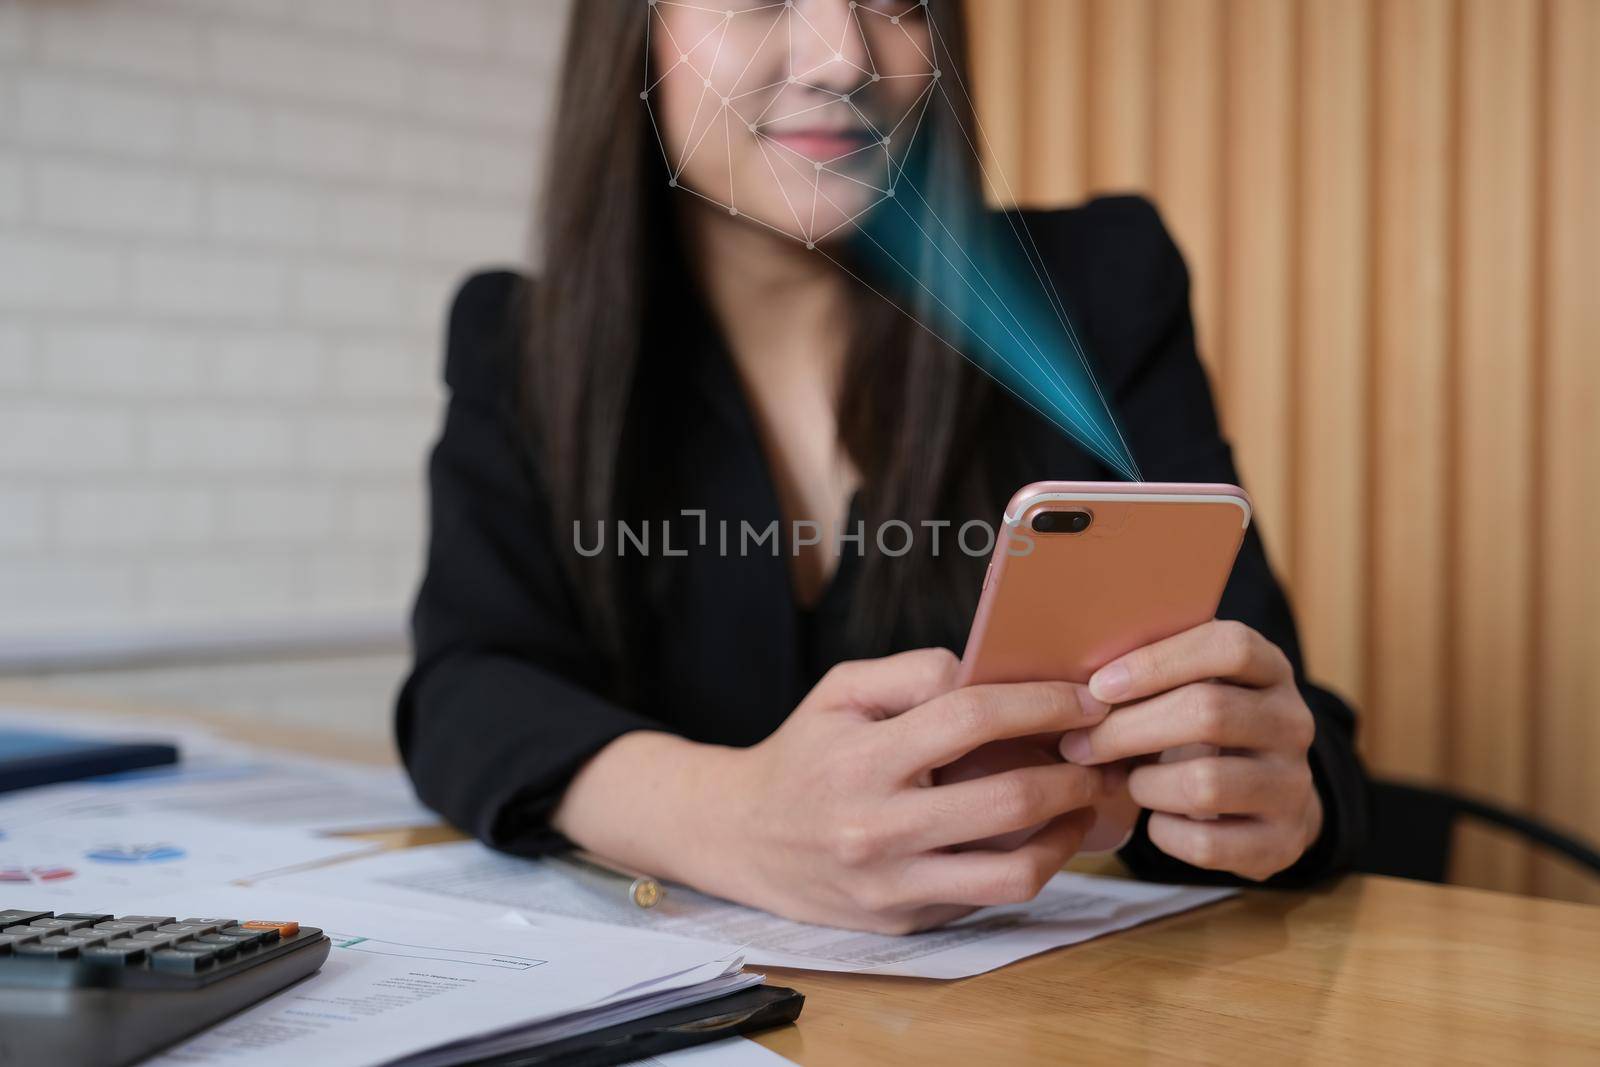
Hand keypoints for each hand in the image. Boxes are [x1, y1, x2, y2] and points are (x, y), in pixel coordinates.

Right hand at [715, 648, 1114, 932]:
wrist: (742, 837)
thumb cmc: (805, 752)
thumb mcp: (841, 690)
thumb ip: (915, 672)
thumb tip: (993, 673)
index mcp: (861, 758)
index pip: (970, 719)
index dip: (1041, 703)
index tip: (1086, 699)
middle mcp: (877, 829)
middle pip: (1008, 801)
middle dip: (1074, 773)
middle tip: (1100, 753)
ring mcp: (893, 886)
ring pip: (1014, 872)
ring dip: (1069, 832)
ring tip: (1084, 802)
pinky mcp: (906, 922)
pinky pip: (988, 896)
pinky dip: (1029, 862)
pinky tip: (1041, 833)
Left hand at [1057, 620, 1321, 880]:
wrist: (1268, 799)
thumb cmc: (1203, 731)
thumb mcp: (1191, 687)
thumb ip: (1150, 674)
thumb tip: (1069, 683)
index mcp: (1270, 669)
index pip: (1228, 647)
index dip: (1158, 663)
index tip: (1099, 686)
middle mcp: (1293, 722)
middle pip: (1208, 713)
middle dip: (1127, 729)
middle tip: (1077, 745)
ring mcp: (1293, 783)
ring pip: (1205, 783)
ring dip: (1145, 784)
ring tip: (1126, 781)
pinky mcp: (1283, 840)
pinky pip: (1206, 842)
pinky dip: (1164, 832)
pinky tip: (1156, 819)